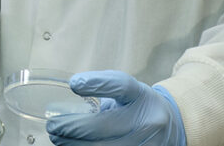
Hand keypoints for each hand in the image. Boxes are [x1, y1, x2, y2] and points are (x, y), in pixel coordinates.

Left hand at [46, 70, 185, 145]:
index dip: (97, 84)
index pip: (121, 86)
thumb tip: (72, 87)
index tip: (74, 84)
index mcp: (141, 97)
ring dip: (73, 145)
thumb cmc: (139, 106)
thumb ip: (102, 87)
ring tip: (58, 139)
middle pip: (103, 125)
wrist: (171, 127)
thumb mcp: (127, 90)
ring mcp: (146, 145)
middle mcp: (146, 121)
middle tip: (53, 126)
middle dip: (71, 128)